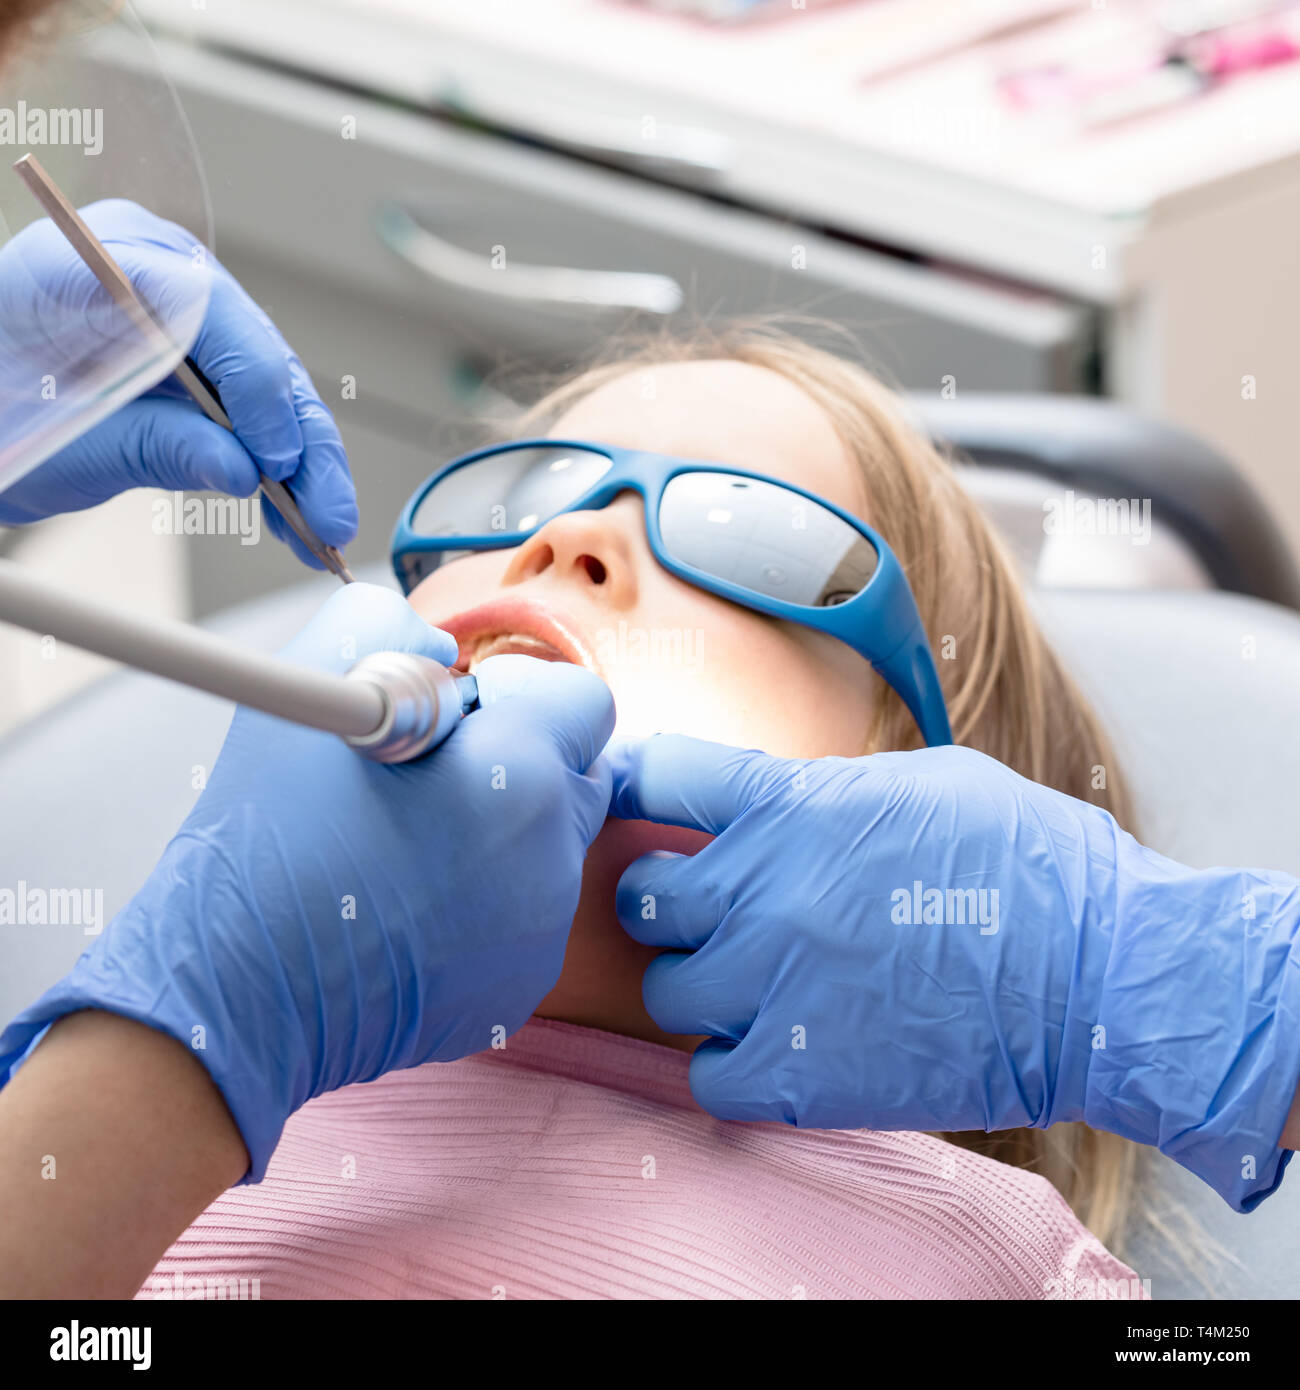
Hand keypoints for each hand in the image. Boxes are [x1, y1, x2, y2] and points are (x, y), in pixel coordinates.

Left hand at [0, 200, 355, 565]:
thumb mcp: (62, 440)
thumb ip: (151, 446)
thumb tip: (242, 471)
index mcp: (100, 263)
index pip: (205, 307)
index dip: (254, 383)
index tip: (274, 457)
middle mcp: (156, 272)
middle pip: (257, 349)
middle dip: (301, 438)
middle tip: (325, 510)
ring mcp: (184, 313)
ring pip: (272, 383)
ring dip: (305, 460)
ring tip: (323, 527)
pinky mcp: (199, 356)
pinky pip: (256, 404)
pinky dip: (280, 461)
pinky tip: (296, 513)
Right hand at [0, 584, 613, 1180]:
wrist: (238, 987)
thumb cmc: (271, 832)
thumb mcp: (315, 678)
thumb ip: (398, 626)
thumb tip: (442, 653)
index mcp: (523, 774)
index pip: (584, 703)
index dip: (522, 698)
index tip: (462, 719)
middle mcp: (553, 857)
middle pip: (577, 777)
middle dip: (524, 764)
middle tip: (433, 781)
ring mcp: (542, 934)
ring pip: (551, 851)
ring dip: (503, 835)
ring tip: (406, 850)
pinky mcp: (519, 989)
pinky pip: (525, 919)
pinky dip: (484, 906)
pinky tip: (408, 911)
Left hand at [610, 735, 1299, 1210]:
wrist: (1104, 978)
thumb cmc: (1026, 861)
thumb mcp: (916, 784)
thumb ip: (818, 793)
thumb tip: (766, 803)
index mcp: (789, 806)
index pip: (654, 774)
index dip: (639, 785)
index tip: (642, 804)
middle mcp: (762, 892)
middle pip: (639, 896)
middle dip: (667, 901)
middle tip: (712, 912)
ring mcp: (774, 988)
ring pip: (667, 993)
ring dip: (702, 989)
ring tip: (762, 987)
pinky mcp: (798, 1078)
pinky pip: (707, 1077)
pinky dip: (733, 1065)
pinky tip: (781, 1046)